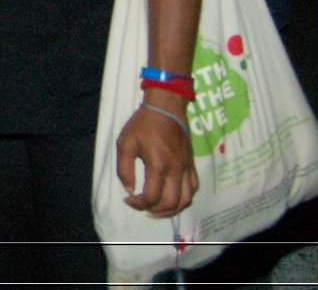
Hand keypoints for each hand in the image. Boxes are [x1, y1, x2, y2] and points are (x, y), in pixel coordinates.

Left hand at [116, 100, 199, 216]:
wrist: (166, 107)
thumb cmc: (142, 124)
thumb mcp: (124, 143)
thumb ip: (124, 169)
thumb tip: (129, 189)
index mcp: (158, 164)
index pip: (152, 197)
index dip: (138, 204)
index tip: (128, 199)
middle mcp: (175, 169)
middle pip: (171, 203)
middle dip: (155, 210)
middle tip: (142, 206)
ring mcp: (186, 167)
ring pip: (186, 199)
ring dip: (172, 209)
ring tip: (158, 208)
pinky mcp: (191, 164)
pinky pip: (194, 187)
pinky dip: (184, 198)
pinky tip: (172, 196)